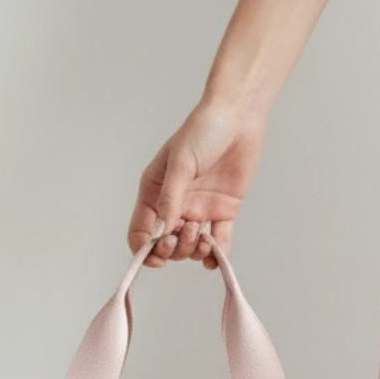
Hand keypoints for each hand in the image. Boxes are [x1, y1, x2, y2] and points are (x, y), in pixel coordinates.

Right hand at [128, 100, 264, 268]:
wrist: (238, 119)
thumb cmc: (203, 131)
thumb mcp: (181, 162)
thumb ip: (172, 197)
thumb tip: (165, 230)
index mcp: (155, 191)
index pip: (141, 231)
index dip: (144, 250)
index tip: (156, 258)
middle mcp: (175, 204)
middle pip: (167, 245)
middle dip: (174, 249)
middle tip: (187, 233)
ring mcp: (199, 209)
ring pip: (191, 247)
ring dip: (195, 250)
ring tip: (202, 234)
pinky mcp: (223, 211)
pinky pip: (218, 242)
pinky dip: (216, 255)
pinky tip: (215, 258)